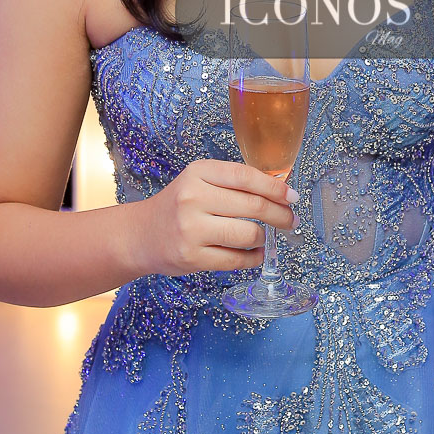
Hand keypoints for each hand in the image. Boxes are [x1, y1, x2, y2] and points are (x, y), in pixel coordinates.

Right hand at [135, 159, 297, 276]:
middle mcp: (193, 198)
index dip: (275, 187)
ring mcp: (192, 229)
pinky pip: (237, 260)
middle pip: (253, 206)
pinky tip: (254, 253)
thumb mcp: (199, 182)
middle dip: (280, 215)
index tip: (292, 197)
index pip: (246, 177)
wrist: (141, 235)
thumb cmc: (178, 206)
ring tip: (265, 237)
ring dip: (265, 238)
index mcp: (198, 173)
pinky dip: (253, 257)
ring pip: (248, 235)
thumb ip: (233, 183)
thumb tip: (279, 191)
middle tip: (290, 220)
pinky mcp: (192, 257)